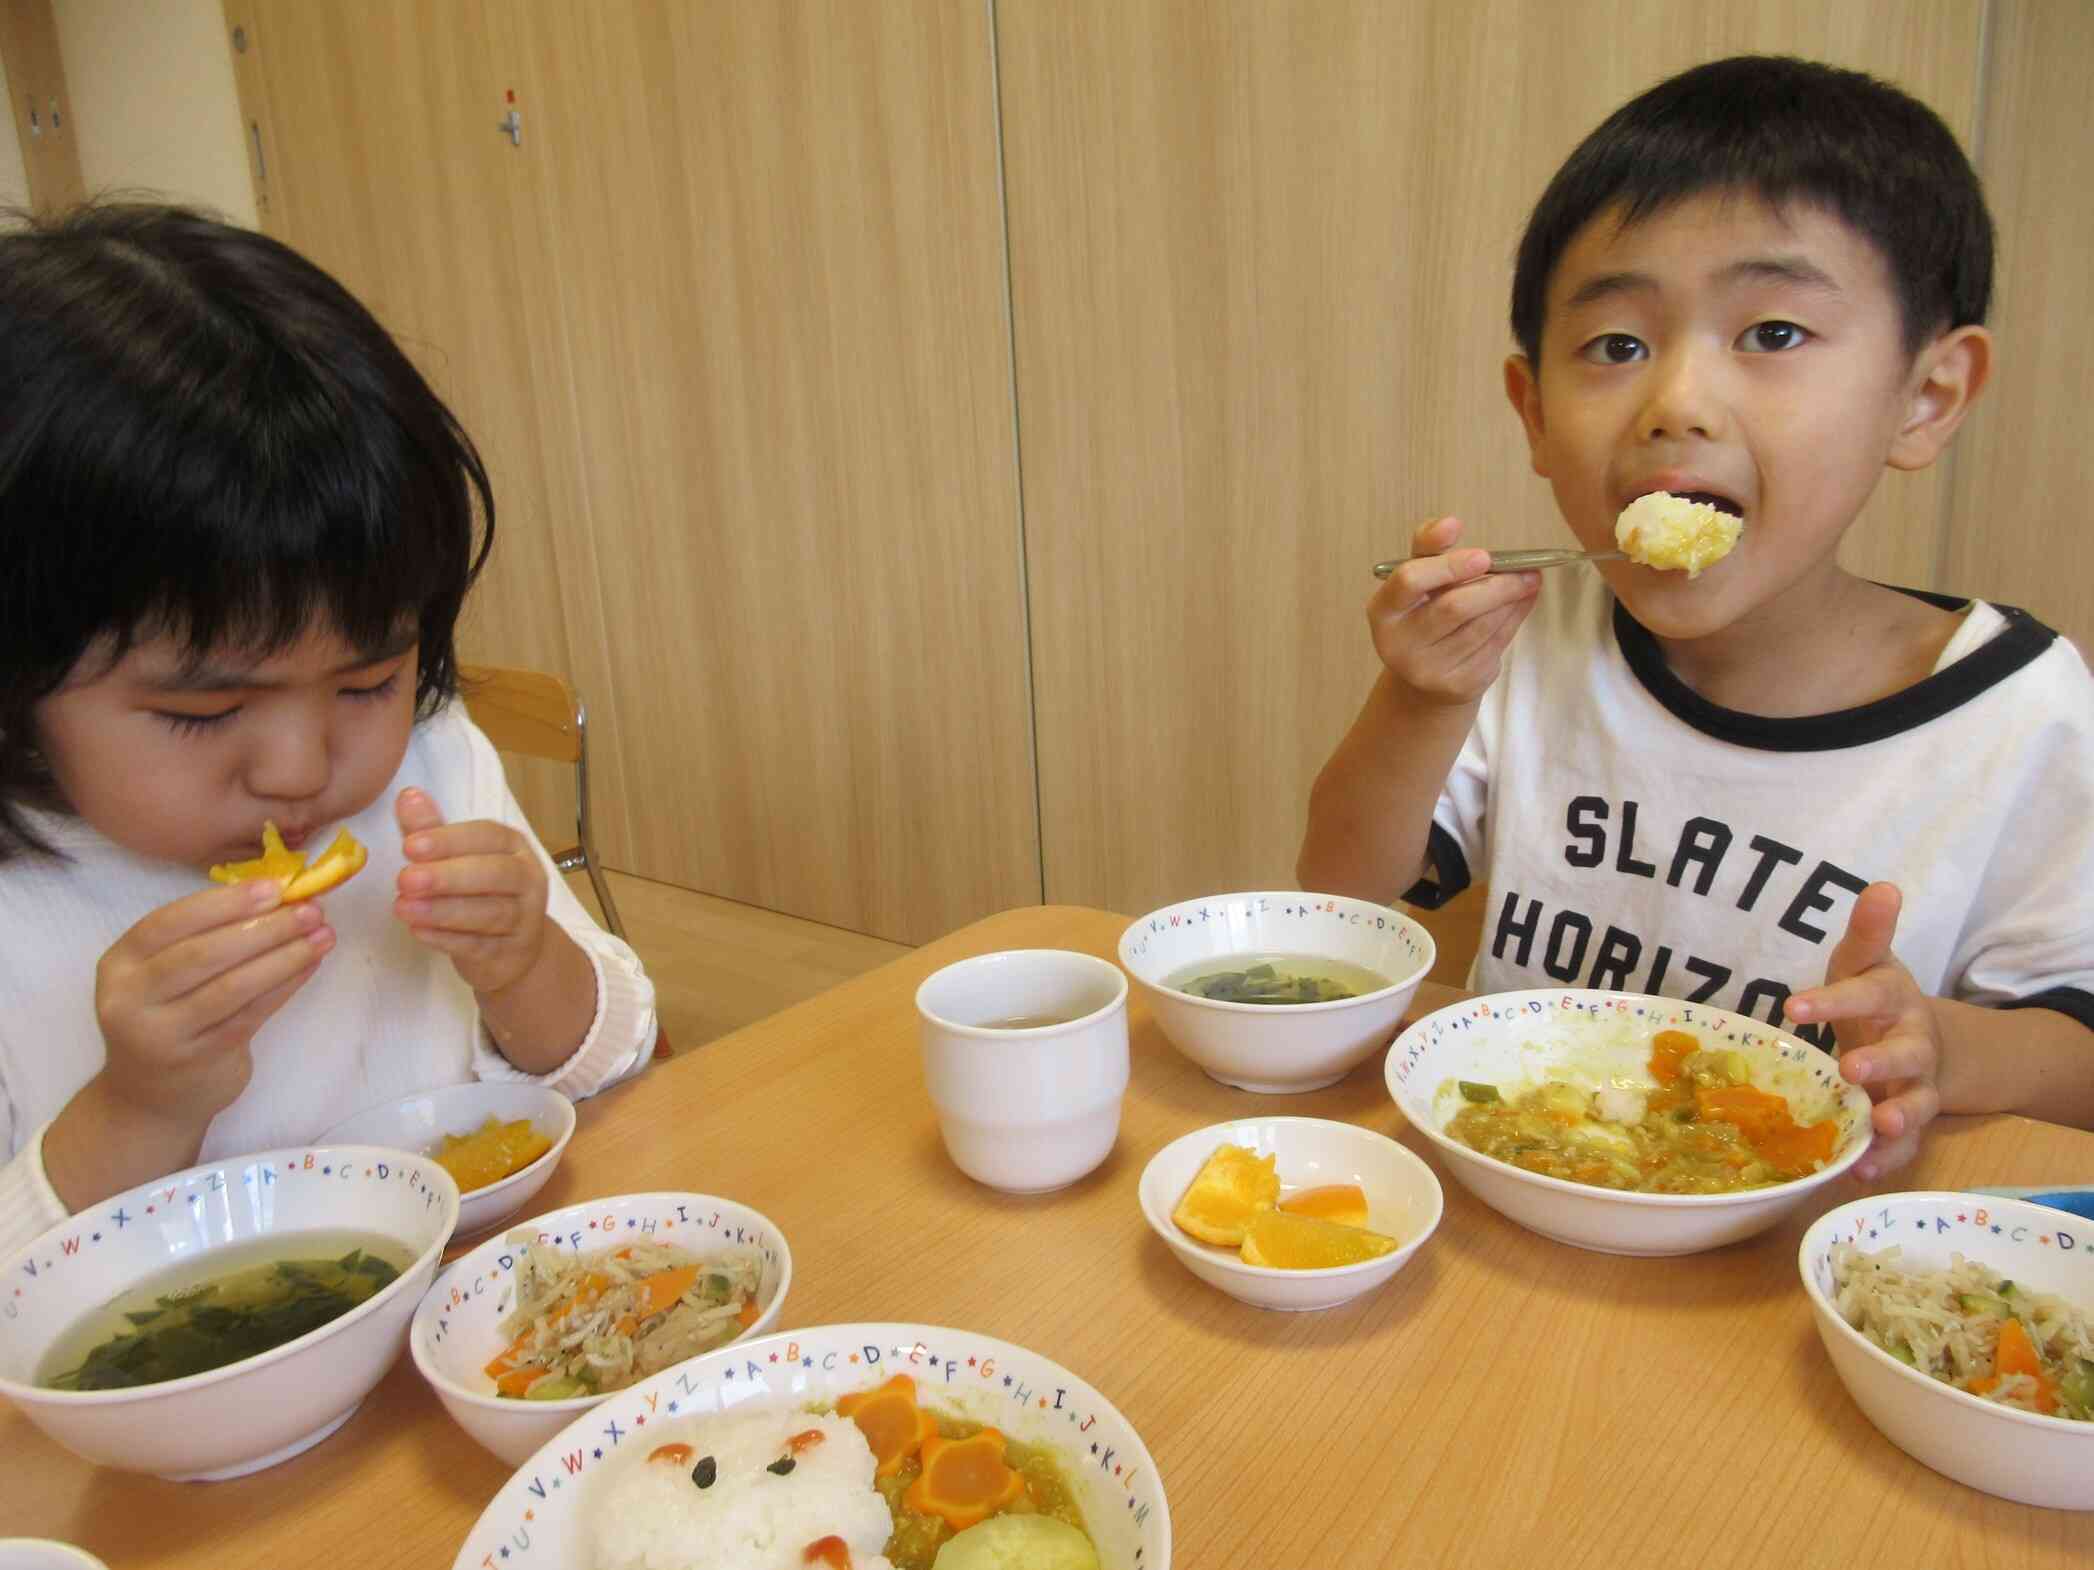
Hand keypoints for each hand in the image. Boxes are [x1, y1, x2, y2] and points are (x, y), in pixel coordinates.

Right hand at [94, 878, 333, 1131]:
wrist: (151, 1096)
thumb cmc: (170, 1015)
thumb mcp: (165, 973)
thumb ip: (206, 935)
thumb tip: (278, 894)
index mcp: (120, 963)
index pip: (169, 922)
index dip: (224, 902)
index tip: (275, 888)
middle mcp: (130, 998)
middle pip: (203, 954)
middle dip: (265, 928)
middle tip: (312, 911)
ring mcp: (162, 1034)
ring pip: (231, 987)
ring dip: (284, 957)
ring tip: (323, 936)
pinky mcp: (198, 1059)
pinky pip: (250, 1015)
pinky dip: (285, 986)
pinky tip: (311, 965)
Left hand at [394, 787, 550, 995]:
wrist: (515, 952)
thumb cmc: (481, 895)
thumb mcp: (458, 859)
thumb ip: (433, 830)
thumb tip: (407, 796)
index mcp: (514, 848)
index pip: (489, 837)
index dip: (450, 840)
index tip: (410, 846)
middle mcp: (527, 880)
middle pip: (497, 875)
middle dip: (449, 876)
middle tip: (405, 879)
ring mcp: (524, 920)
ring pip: (490, 914)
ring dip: (444, 910)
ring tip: (403, 908)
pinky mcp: (510, 954)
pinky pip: (481, 946)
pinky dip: (447, 940)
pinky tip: (418, 932)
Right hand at [1368, 516, 1540, 707]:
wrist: (1425, 675)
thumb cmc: (1423, 612)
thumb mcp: (1417, 578)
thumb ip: (1429, 546)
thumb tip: (1450, 523)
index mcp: (1384, 610)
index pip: (1409, 581)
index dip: (1448, 565)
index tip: (1484, 555)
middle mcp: (1399, 644)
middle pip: (1454, 608)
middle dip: (1496, 586)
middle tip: (1527, 570)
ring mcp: (1428, 669)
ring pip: (1481, 628)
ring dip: (1511, 601)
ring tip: (1529, 582)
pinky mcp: (1458, 685)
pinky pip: (1494, 646)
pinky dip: (1513, 621)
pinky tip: (1521, 604)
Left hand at [1784, 882, 1940, 1180]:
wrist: (1924, 1040)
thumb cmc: (1876, 997)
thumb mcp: (1867, 962)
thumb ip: (1869, 931)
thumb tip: (1882, 886)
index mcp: (1893, 999)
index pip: (1864, 994)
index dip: (1832, 1001)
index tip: (1793, 1007)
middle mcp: (1912, 1043)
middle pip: (1904, 1054)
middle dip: (1880, 1063)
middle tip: (1850, 1069)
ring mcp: (1915, 1087)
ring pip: (1915, 1104)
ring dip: (1898, 1117)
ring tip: (1879, 1125)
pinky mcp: (1910, 1121)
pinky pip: (1904, 1146)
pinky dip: (1886, 1159)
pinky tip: (1859, 1171)